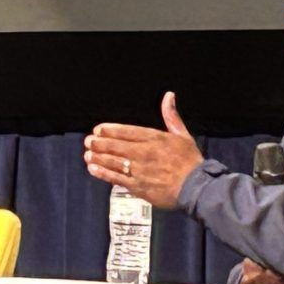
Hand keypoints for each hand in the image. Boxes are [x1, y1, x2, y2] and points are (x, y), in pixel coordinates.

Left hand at [84, 92, 202, 209]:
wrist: (196, 187)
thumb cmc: (191, 161)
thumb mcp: (183, 135)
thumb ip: (171, 116)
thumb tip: (168, 95)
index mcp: (154, 138)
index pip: (126, 131)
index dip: (109, 130)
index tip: (98, 130)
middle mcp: (143, 153)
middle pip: (115, 146)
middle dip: (99, 143)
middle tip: (88, 142)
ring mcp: (139, 170)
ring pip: (113, 162)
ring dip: (98, 157)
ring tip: (87, 154)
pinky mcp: (138, 186)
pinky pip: (116, 178)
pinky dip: (103, 173)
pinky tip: (93, 169)